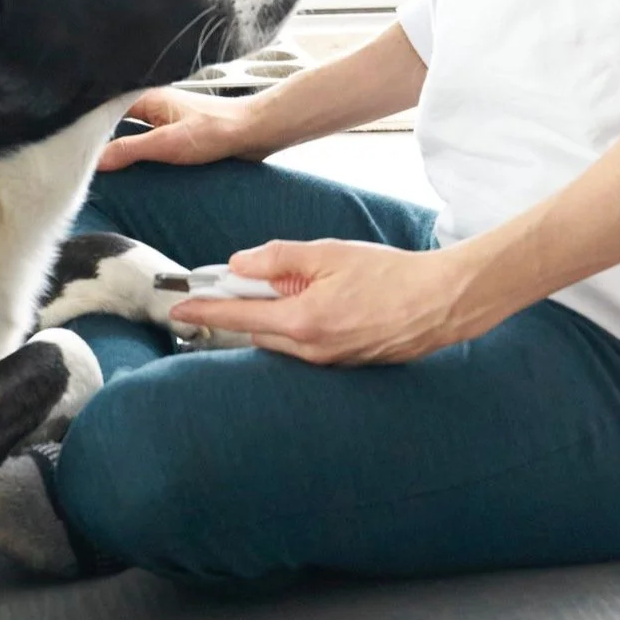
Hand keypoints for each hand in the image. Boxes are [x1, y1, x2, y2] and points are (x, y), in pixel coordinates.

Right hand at [96, 88, 261, 171]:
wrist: (254, 132)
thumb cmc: (216, 131)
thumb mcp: (167, 144)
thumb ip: (130, 150)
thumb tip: (95, 162)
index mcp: (145, 97)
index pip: (103, 111)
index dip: (87, 129)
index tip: (73, 150)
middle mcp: (151, 104)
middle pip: (114, 124)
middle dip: (102, 143)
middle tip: (84, 165)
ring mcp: (164, 118)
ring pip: (131, 134)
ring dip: (123, 151)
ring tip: (104, 172)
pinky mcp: (176, 133)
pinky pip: (148, 143)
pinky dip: (139, 156)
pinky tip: (134, 172)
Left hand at [165, 239, 496, 365]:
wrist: (442, 301)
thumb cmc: (389, 272)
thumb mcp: (328, 253)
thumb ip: (278, 258)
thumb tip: (238, 265)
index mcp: (303, 321)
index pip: (238, 318)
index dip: (204, 311)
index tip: (177, 308)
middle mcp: (312, 350)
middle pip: (256, 332)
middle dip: (238, 312)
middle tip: (229, 289)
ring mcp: (330, 363)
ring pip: (280, 343)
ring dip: (269, 321)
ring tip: (282, 292)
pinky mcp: (346, 366)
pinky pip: (305, 350)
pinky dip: (295, 330)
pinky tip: (312, 308)